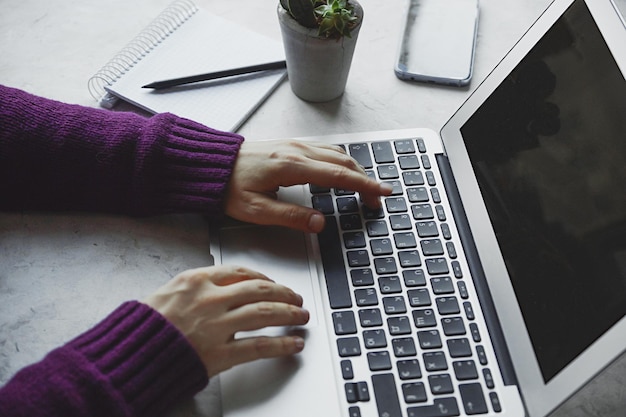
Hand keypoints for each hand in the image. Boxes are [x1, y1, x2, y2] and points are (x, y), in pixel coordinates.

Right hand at [143, 265, 309, 377]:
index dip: (264, 277)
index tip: (272, 282)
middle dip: (284, 293)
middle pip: (260, 289)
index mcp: (196, 281)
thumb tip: (221, 285)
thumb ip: (196, 287)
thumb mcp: (166, 293)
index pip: (240, 271)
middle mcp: (210, 299)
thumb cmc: (142, 327)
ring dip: (290, 314)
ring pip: (266, 312)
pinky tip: (293, 344)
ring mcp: (217, 326)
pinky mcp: (219, 354)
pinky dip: (282, 345)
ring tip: (301, 316)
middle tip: (295, 298)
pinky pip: (260, 346)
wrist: (127, 356)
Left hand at [225, 140, 392, 232]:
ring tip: (364, 187)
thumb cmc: (228, 186)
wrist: (210, 164)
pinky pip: (324, 150)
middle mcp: (297, 151)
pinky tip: (342, 171)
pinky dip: (341, 161)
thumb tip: (319, 223)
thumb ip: (291, 216)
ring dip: (354, 169)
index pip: (338, 176)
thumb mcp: (257, 210)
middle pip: (343, 162)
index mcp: (291, 166)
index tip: (382, 193)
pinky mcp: (290, 146)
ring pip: (336, 153)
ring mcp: (294, 145)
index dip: (364, 185)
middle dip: (365, 180)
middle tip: (376, 199)